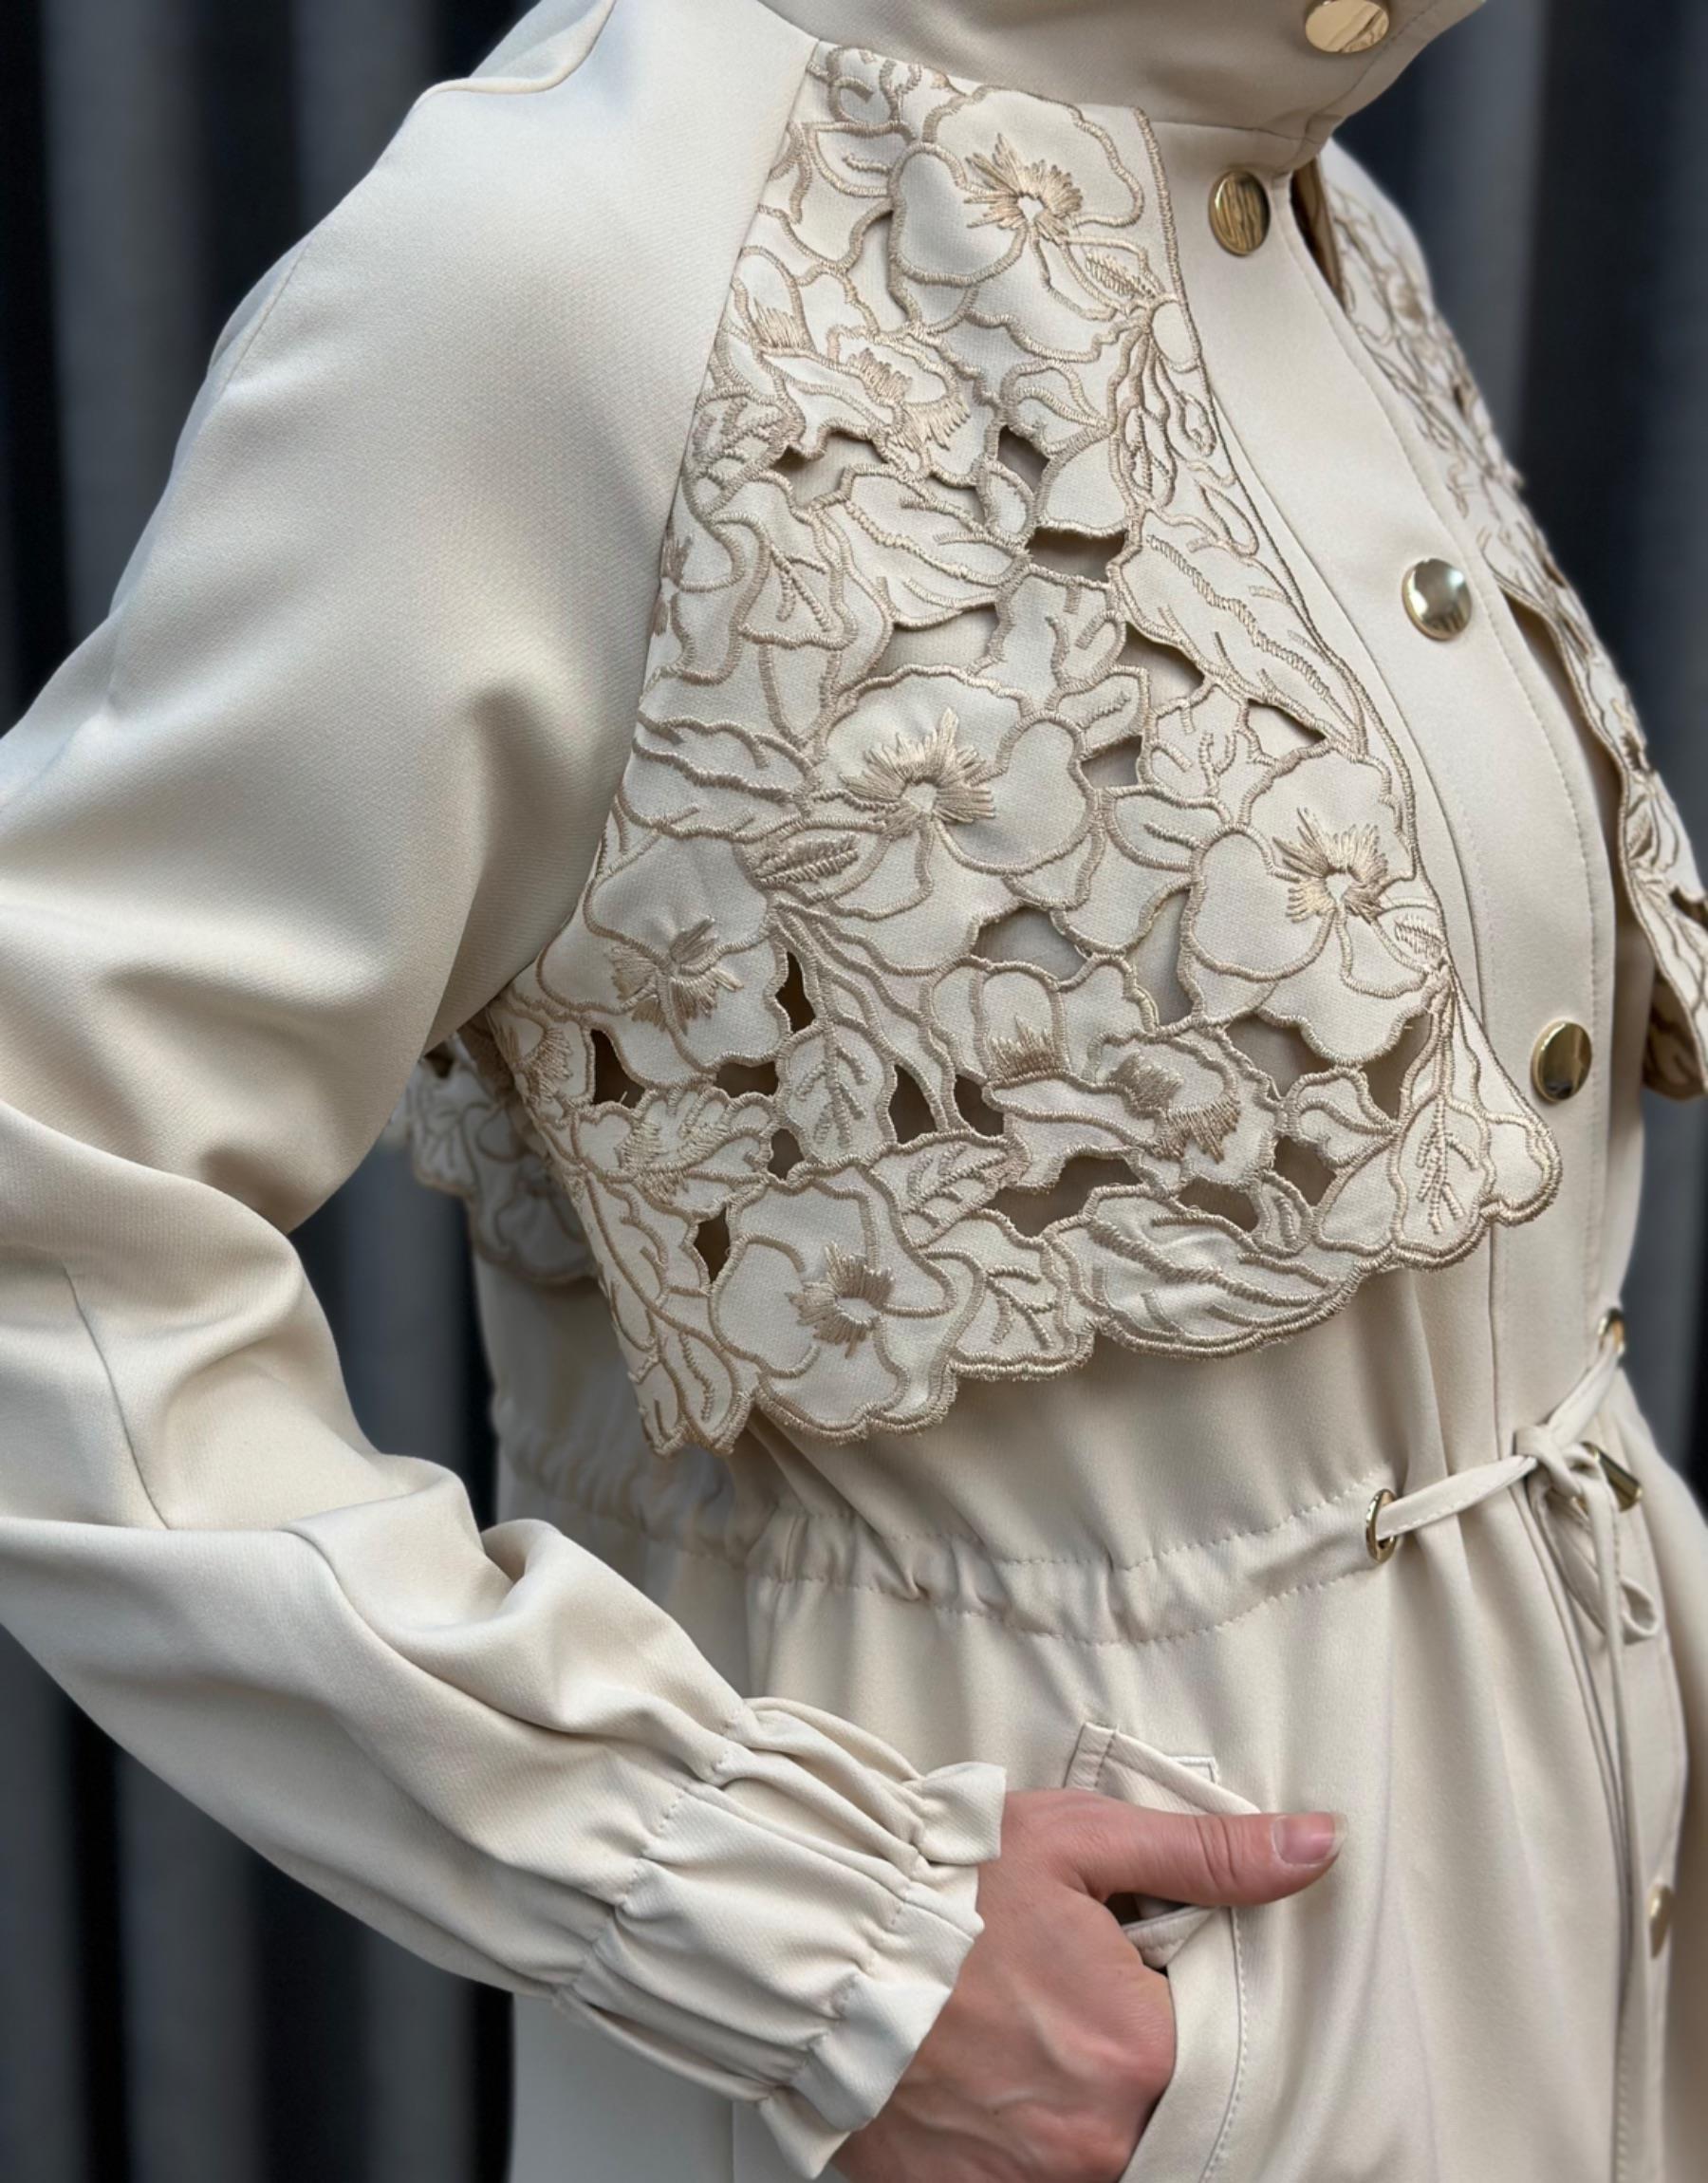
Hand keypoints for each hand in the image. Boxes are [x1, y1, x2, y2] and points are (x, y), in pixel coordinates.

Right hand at [838, 1789, 1342, 2182]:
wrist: (816, 1941)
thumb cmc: (946, 1884)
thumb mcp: (1080, 1841)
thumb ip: (1208, 1855)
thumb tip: (1320, 1847)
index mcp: (1139, 2051)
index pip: (1222, 2048)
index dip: (1186, 2005)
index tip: (1144, 1970)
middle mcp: (1098, 2140)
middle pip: (1165, 2112)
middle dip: (1137, 2058)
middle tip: (1077, 2002)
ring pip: (1105, 2151)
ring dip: (1086, 2101)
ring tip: (1032, 2034)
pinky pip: (1033, 2179)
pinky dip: (1026, 2137)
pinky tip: (993, 2079)